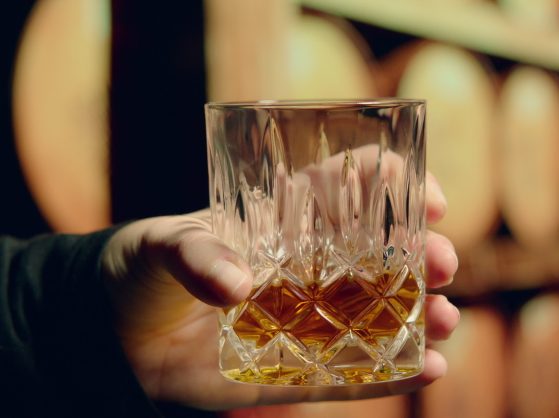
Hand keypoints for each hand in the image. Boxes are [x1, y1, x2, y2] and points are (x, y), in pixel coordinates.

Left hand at [101, 172, 458, 410]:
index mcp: (284, 218)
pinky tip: (431, 370)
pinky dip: (394, 374)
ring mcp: (307, 319)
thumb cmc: (139, 269)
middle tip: (443, 265)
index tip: (431, 199)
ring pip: (382, 315)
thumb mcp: (160, 246)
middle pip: (385, 252)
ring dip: (424, 315)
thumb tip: (239, 290)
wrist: (111, 335)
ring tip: (447, 322)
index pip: (352, 184)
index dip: (398, 183)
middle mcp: (308, 267)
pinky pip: (353, 374)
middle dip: (425, 253)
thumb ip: (194, 256)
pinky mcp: (295, 369)